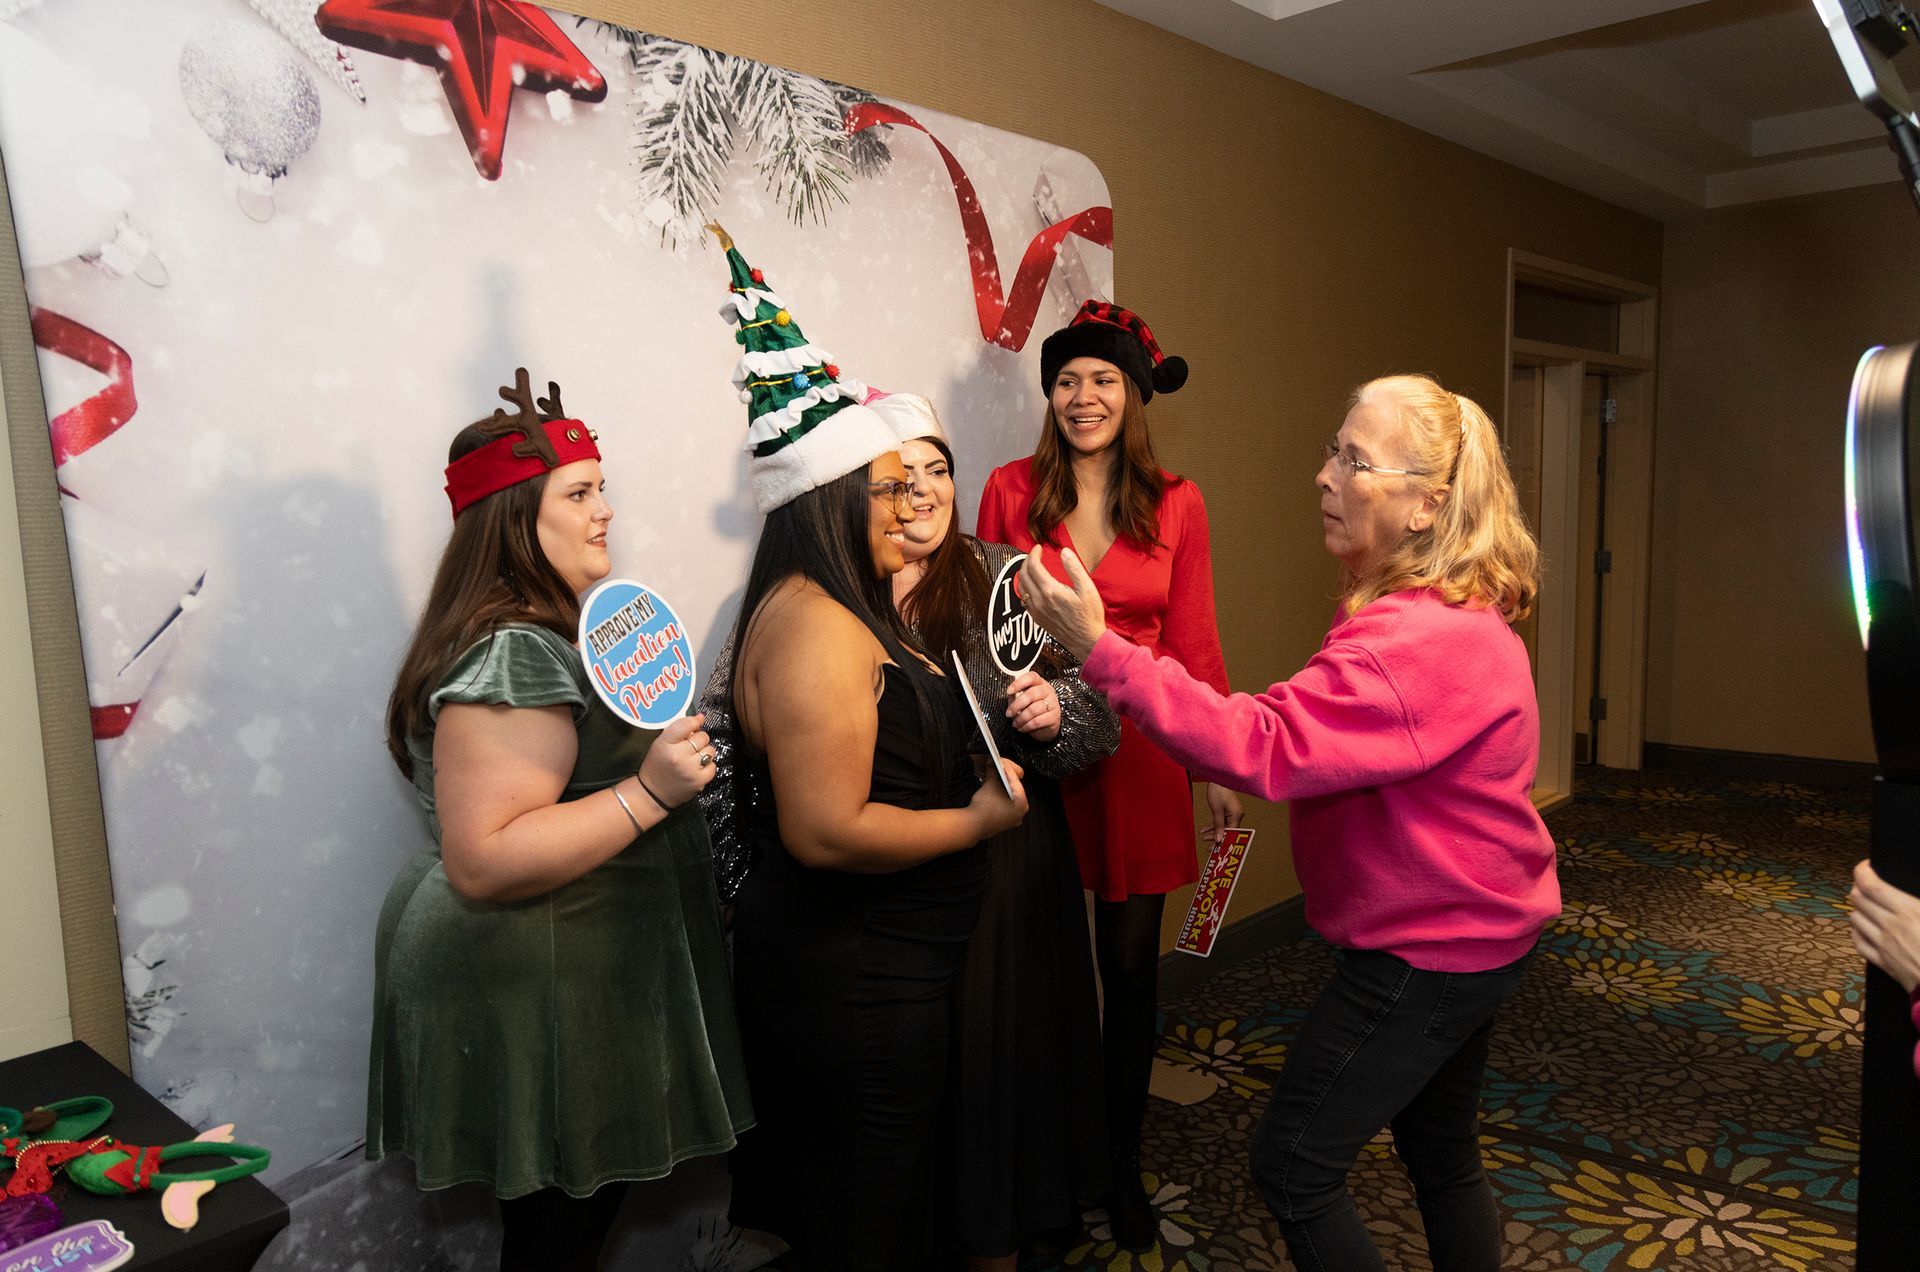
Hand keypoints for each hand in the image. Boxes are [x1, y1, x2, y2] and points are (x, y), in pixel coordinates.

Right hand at [639, 713, 715, 809]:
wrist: (653, 794)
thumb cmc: (656, 767)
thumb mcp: (660, 744)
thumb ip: (678, 729)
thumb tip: (700, 718)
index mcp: (665, 744)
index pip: (686, 724)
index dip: (694, 721)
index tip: (696, 722)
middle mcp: (678, 756)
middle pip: (702, 736)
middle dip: (698, 739)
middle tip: (689, 747)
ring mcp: (690, 769)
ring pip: (710, 750)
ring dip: (704, 752)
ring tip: (692, 758)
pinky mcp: (699, 781)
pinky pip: (713, 766)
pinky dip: (707, 766)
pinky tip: (696, 768)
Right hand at [968, 757, 1028, 835]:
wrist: (972, 825)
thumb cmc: (985, 808)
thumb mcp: (991, 784)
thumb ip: (993, 771)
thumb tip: (992, 763)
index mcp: (1022, 805)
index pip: (1016, 782)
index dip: (1009, 771)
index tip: (1004, 764)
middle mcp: (1019, 814)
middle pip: (1013, 791)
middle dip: (1005, 779)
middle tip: (1000, 770)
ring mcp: (1010, 820)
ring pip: (1007, 799)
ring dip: (1000, 788)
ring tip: (994, 778)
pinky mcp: (1000, 824)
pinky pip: (1001, 806)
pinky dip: (997, 797)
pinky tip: (990, 791)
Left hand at [1004, 670, 1061, 741]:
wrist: (1046, 725)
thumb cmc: (1033, 709)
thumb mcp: (1023, 700)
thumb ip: (1016, 696)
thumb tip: (1010, 695)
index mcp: (1039, 683)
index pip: (1031, 677)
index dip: (1019, 683)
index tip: (1009, 691)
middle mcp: (1048, 691)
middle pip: (1031, 694)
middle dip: (1016, 705)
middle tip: (1009, 713)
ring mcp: (1053, 704)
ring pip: (1034, 709)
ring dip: (1021, 718)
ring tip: (1015, 723)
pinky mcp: (1054, 717)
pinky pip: (1037, 721)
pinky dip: (1027, 726)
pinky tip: (1022, 727)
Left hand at [1018, 547, 1106, 661]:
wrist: (1087, 641)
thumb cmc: (1089, 615)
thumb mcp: (1087, 588)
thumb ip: (1074, 568)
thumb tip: (1064, 551)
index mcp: (1051, 591)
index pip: (1033, 566)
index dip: (1033, 553)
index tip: (1038, 548)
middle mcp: (1039, 601)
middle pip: (1023, 575)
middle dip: (1027, 561)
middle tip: (1035, 555)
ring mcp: (1036, 611)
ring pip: (1021, 587)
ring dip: (1024, 574)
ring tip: (1032, 567)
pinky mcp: (1037, 618)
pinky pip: (1023, 599)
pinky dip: (1024, 588)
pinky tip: (1033, 585)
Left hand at [1204, 782, 1243, 848]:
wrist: (1217, 778)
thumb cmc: (1218, 791)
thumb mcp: (1217, 810)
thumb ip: (1218, 825)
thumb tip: (1219, 839)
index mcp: (1237, 815)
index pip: (1231, 833)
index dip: (1224, 841)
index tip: (1217, 849)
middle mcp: (1237, 815)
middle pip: (1228, 831)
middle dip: (1218, 839)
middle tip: (1210, 848)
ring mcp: (1232, 813)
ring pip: (1223, 827)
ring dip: (1214, 832)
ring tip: (1204, 838)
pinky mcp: (1227, 810)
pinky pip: (1220, 821)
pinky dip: (1213, 825)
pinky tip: (1204, 830)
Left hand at [1851, 859, 1919, 992]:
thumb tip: (1913, 896)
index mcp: (1909, 912)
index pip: (1870, 885)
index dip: (1862, 871)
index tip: (1867, 866)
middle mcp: (1890, 927)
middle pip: (1857, 899)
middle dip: (1860, 888)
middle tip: (1869, 885)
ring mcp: (1883, 946)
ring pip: (1854, 918)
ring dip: (1859, 909)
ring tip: (1870, 907)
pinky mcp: (1883, 963)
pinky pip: (1858, 942)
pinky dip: (1859, 932)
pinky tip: (1868, 929)